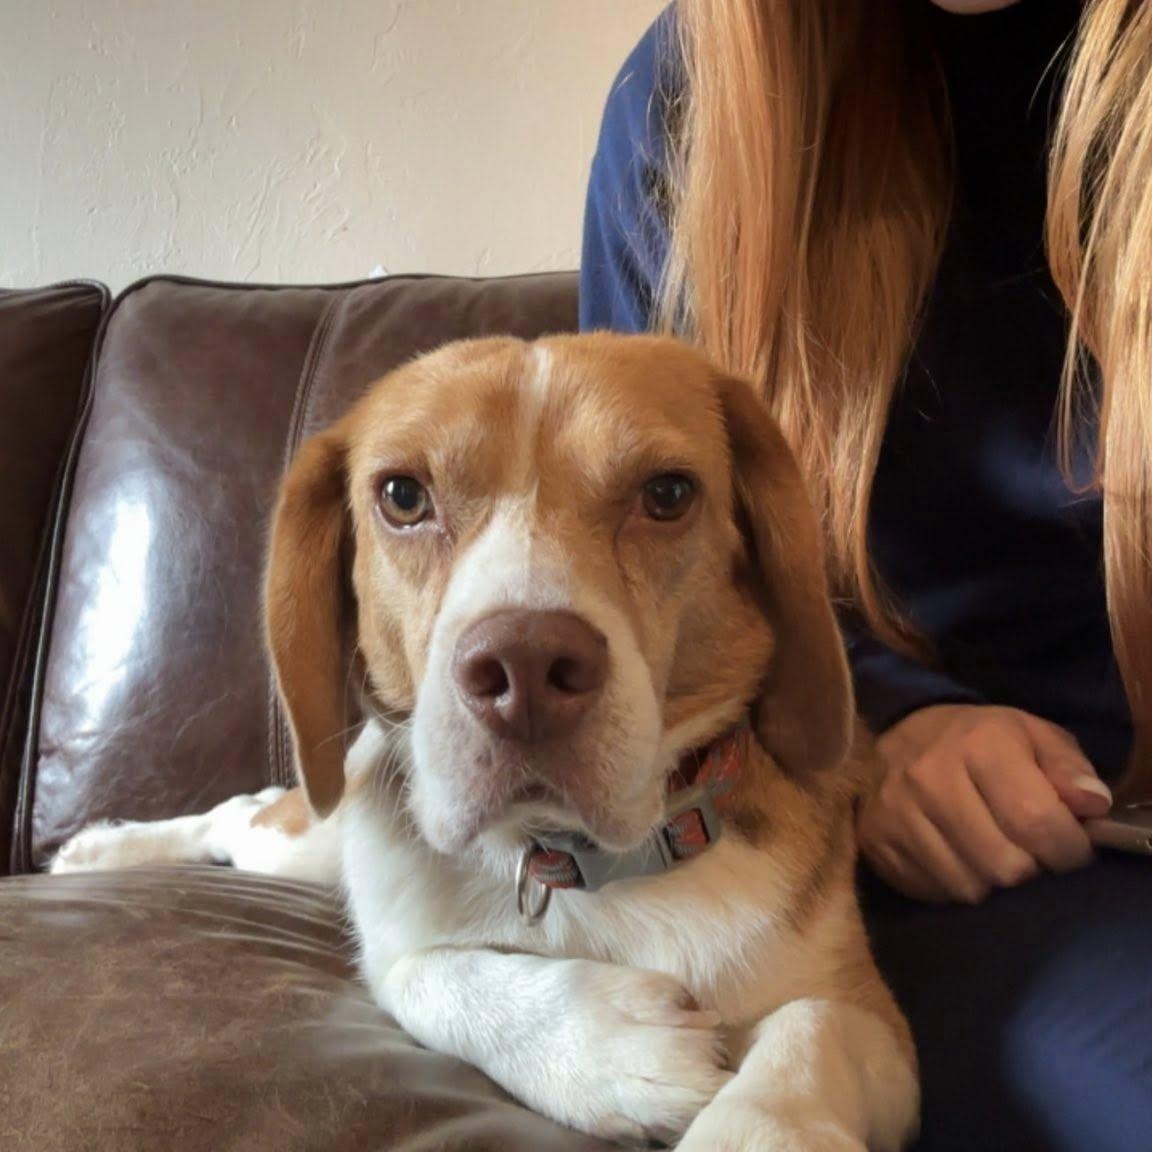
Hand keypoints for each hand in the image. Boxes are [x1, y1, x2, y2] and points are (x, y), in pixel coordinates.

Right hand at [858, 704, 1111, 903]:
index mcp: (979, 743)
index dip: (1067, 849)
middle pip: (1005, 865)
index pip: (1037, 821)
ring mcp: (895, 811)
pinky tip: (956, 854)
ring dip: (989, 878)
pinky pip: (933, 891)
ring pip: (969, 886)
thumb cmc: (979, 740)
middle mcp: (930, 776)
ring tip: (988, 850)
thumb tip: (1092, 806)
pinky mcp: (874, 839)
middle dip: (1028, 866)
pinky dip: (953, 882)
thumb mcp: (1032, 735)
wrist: (901, 732)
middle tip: (1025, 848)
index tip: (1068, 847)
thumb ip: (1069, 768)